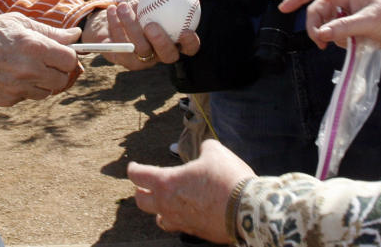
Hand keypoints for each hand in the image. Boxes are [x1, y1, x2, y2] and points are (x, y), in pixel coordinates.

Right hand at [0, 13, 82, 105]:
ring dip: (42, 82)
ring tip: (25, 67)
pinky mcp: (5, 100)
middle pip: (62, 80)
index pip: (70, 60)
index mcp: (34, 47)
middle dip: (58, 71)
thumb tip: (76, 35)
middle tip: (46, 62)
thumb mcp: (19, 22)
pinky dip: (24, 89)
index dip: (69, 57)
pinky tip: (9, 75)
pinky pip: (26, 97)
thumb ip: (50, 32)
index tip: (63, 53)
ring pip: (46, 92)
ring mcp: (16, 88)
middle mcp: (27, 70)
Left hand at [84, 0, 198, 68]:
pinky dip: (115, 26)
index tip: (186, 30)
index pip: (189, 48)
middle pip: (167, 55)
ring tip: (123, 6)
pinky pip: (119, 46)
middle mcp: (160, 54)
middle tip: (151, 24)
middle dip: (160, 42)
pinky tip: (112, 10)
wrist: (115, 16)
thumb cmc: (142, 6)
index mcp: (174, 40)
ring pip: (139, 49)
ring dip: (130, 26)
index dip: (190, 43)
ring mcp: (141, 60)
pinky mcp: (122, 59)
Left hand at [128, 139, 255, 243]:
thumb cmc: (227, 178)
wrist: (247, 209)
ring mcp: (181, 221)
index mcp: (166, 182)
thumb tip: (206, 149)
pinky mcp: (196, 232)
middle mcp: (168, 205)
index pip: (138, 176)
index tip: (133, 166)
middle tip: (144, 186)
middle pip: (142, 201)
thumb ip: (205, 148)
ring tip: (164, 202)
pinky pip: (180, 226)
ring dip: (158, 210)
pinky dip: (180, 218)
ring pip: (159, 219)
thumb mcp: (216, 152)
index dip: (133, 169)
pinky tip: (188, 212)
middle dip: (141, 192)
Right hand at [280, 0, 380, 50]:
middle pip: (315, 10)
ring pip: (322, 22)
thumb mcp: (368, 23)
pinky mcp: (346, 22)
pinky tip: (350, 43)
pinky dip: (335, 39)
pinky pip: (331, 31)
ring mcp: (343, 10)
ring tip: (343, 44)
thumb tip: (322, 34)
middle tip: (321, 43)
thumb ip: (343, 27)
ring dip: (327, 35)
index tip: (284, 9)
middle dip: (315, 27)